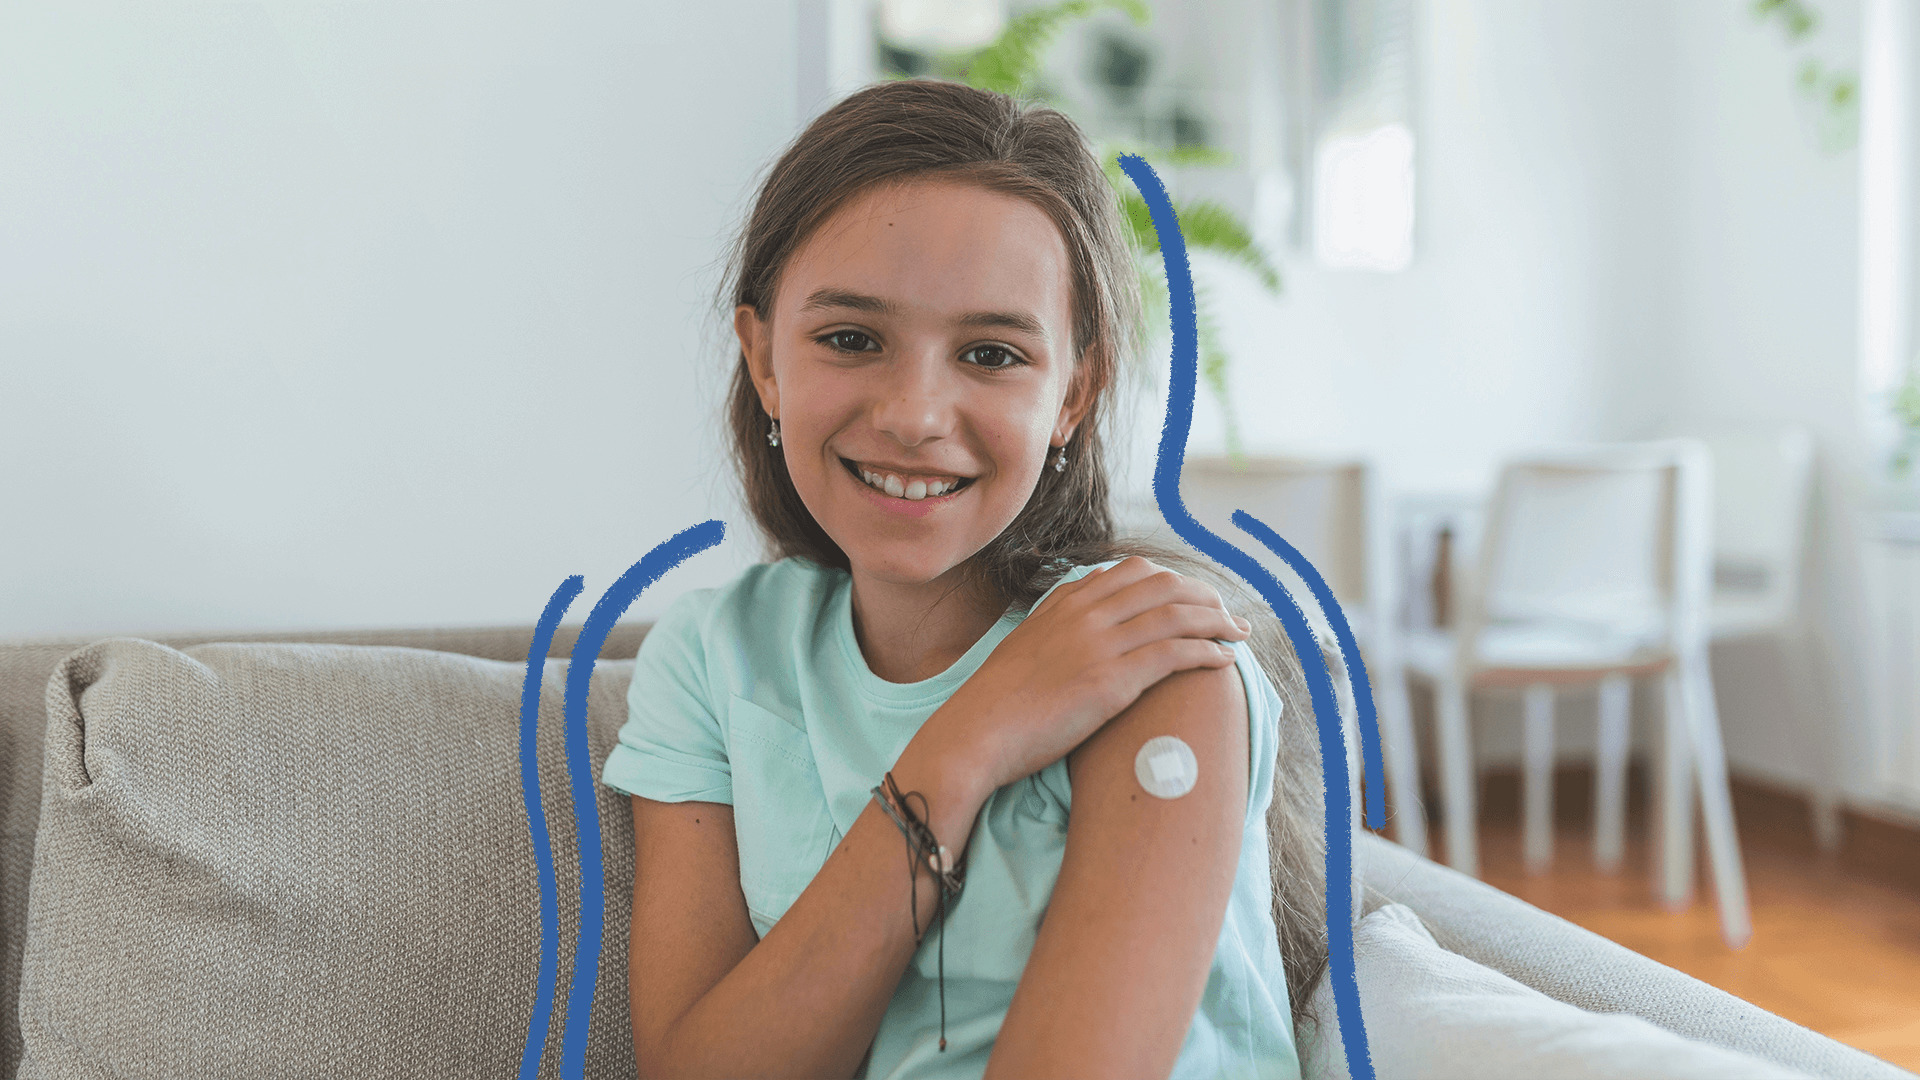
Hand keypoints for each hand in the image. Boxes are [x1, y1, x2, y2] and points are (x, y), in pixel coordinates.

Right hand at [925, 556, 1250, 798]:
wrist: (978, 731)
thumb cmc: (998, 703)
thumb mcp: (1027, 646)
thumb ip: (1058, 628)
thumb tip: (1080, 630)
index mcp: (1066, 602)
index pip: (1132, 572)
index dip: (1172, 581)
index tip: (1193, 597)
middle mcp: (1086, 613)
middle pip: (1163, 585)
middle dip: (1204, 596)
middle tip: (1226, 614)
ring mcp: (1100, 644)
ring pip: (1177, 614)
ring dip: (1217, 620)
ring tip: (1238, 633)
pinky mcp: (1113, 680)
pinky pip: (1175, 653)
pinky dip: (1206, 651)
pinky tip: (1223, 659)